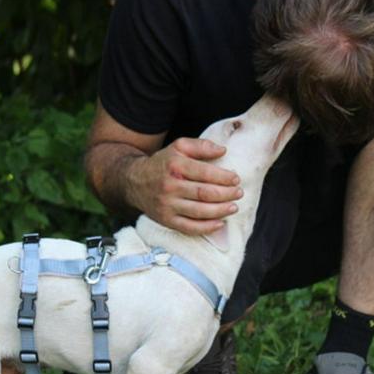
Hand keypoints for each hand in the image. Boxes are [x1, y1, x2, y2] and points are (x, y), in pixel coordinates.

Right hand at [125, 137, 242, 234]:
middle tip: (239, 193)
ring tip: (234, 207)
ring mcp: (167, 205)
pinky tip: (220, 223)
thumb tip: (223, 151)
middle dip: (226, 194)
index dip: (224, 177)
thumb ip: (201, 146)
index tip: (236, 179)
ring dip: (220, 211)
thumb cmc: (163, 164)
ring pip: (199, 211)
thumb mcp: (178, 147)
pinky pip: (189, 227)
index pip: (205, 173)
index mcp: (174, 166)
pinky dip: (207, 227)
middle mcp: (170, 186)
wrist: (134, 182)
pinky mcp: (166, 220)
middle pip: (204, 193)